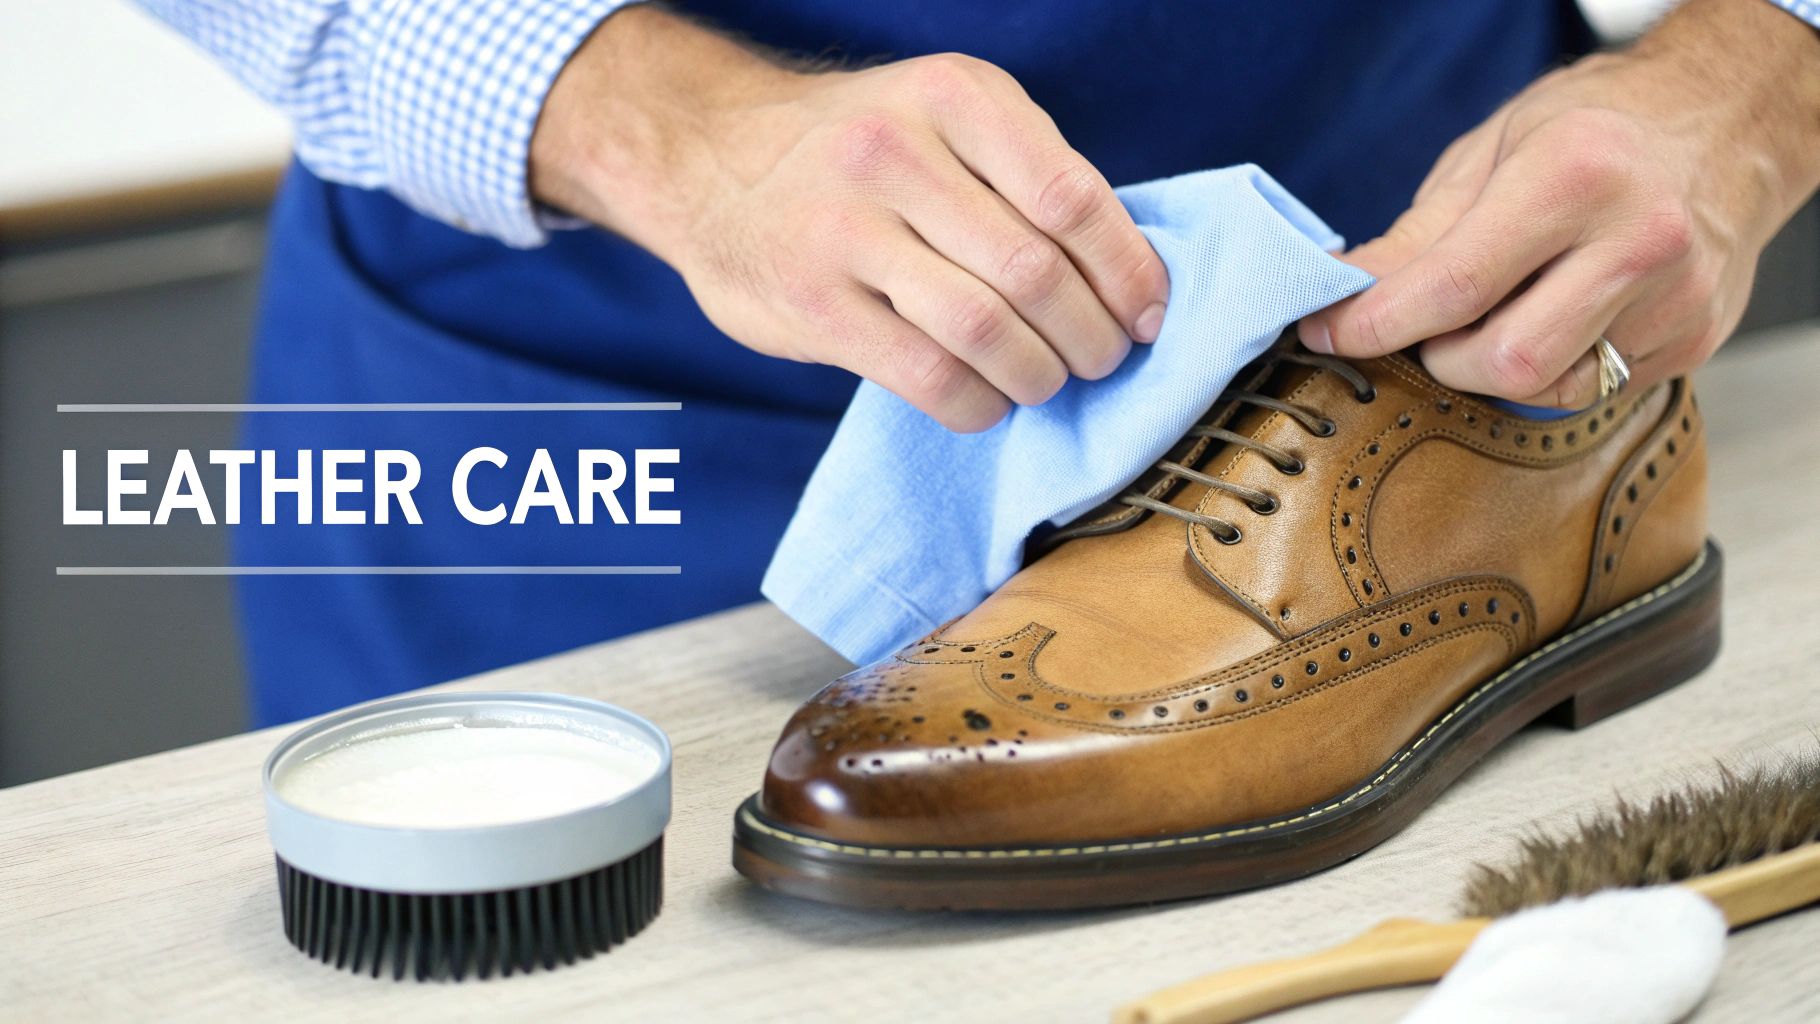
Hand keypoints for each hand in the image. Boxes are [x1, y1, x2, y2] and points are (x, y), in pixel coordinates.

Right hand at [531, 8, 1168, 430]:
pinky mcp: (814, 303)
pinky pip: (927, 374)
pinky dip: (977, 402)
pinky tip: (985, 398)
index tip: (1148, 316)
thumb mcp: (942, 120)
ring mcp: (846, 230)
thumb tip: (1126, 279)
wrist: (709, 159)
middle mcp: (898, 152)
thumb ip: (1022, 177)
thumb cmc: (857, 153)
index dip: (1127, 272)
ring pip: (987, 328)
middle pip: (1035, 272)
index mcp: (954, 97)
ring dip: (1039, 375)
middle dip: (1091, 336)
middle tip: (1102, 360)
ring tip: (1046, 381)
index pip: (1071, 198)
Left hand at [1299, 0, 1819, 406]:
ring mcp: (1676, 300)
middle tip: (1429, 324)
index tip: (1328, 332)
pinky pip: (1592, 389)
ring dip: (1495, 370)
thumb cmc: (1595, 129)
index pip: (1454, 287)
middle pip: (1505, 362)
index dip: (1376, 323)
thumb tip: (1340, 298)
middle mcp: (1638, 241)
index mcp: (1576, 176)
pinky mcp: (1694, 341)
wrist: (1725, 124)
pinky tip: (1556, 316)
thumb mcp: (1491, 152)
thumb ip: (1416, 237)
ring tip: (1497, 315)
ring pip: (1549, 389)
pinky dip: (1551, 367)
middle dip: (1442, 358)